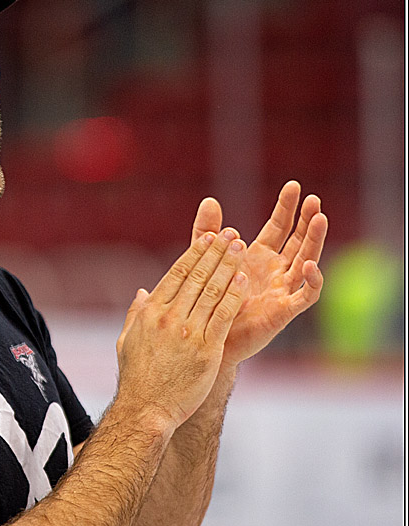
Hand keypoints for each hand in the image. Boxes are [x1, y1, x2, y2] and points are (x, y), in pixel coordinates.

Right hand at [115, 228, 249, 427]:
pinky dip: (234, 294)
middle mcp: (168, 316)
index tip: (208, 238)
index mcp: (150, 311)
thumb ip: (136, 314)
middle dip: (215, 252)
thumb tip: (142, 293)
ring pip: (212, 290)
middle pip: (196, 276)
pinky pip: (223, 315)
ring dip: (228, 266)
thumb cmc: (138, 379)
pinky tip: (244, 279)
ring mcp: (187, 331)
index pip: (176, 273)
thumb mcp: (127, 341)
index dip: (195, 253)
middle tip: (231, 234)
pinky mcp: (206, 349)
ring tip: (241, 248)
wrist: (146, 409)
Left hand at [191, 181, 326, 367]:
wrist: (207, 340)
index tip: (294, 186)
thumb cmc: (208, 301)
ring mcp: (282, 290)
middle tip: (314, 199)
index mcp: (259, 257)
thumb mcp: (205, 261)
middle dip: (307, 219)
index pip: (279, 227)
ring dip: (314, 241)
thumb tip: (208, 200)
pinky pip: (305, 295)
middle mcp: (275, 271)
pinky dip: (312, 280)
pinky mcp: (283, 311)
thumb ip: (207, 232)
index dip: (287, 207)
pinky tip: (310, 264)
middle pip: (298, 240)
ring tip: (320, 219)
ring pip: (307, 261)